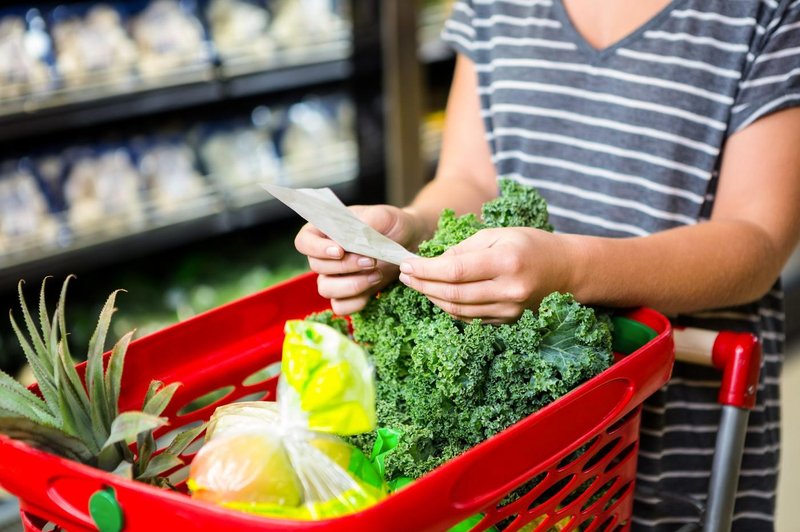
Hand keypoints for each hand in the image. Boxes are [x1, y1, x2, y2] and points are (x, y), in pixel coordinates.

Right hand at [294, 204, 422, 314]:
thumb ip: (367, 223)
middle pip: (317, 267)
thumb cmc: (392, 225)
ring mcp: (335, 277)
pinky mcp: (348, 295)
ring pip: (326, 289)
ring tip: (377, 274)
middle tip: (371, 261)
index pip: (304, 242)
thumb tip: (353, 236)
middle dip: (345, 266)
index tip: (340, 251)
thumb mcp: (383, 216)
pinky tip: (374, 289)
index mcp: (325, 231)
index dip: (316, 249)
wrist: (410, 242)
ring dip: (351, 285)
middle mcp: (325, 256)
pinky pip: (340, 307)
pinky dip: (356, 302)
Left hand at [398, 227, 571, 322]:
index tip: (407, 265)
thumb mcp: (499, 234)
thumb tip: (434, 262)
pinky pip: (470, 318)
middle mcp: (508, 290)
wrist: (567, 271)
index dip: (426, 270)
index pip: (454, 271)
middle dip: (423, 285)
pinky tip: (438, 295)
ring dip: (432, 298)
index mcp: (506, 262)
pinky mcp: (508, 321)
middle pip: (452, 294)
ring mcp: (509, 310)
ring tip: (418, 284)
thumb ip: (465, 248)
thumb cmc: (531, 245)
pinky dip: (450, 308)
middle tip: (405, 276)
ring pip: (458, 310)